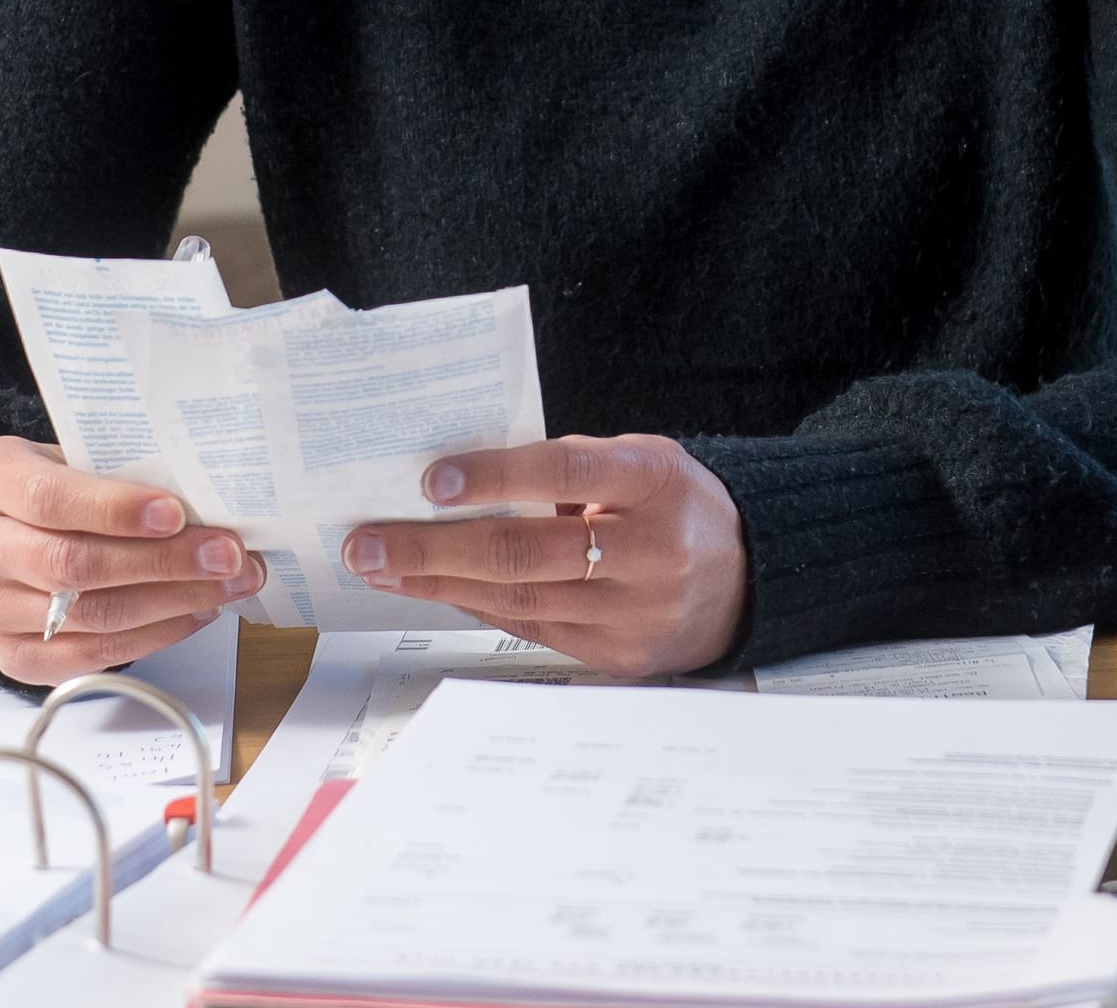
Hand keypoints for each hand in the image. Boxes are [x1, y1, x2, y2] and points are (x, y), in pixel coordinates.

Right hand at [0, 436, 266, 684]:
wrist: (23, 530)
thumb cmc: (69, 487)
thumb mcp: (85, 459)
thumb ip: (129, 474)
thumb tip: (211, 505)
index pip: (48, 499)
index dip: (116, 510)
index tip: (177, 514)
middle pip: (71, 564)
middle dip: (163, 562)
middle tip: (227, 556)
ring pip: (89, 616)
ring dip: (174, 602)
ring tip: (229, 584)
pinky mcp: (13, 655)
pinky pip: (91, 656)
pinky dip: (156, 635)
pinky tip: (197, 612)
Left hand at [341, 435, 747, 676]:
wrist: (748, 581)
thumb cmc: (677, 507)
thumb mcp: (642, 461)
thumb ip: (571, 465)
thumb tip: (468, 479)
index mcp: (656, 485)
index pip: (568, 474)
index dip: (497, 476)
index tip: (432, 481)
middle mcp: (649, 554)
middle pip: (525, 552)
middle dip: (434, 548)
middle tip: (368, 543)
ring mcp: (634, 614)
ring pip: (518, 599)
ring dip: (437, 583)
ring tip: (382, 568)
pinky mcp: (618, 655)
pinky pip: (530, 628)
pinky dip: (475, 605)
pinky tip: (434, 590)